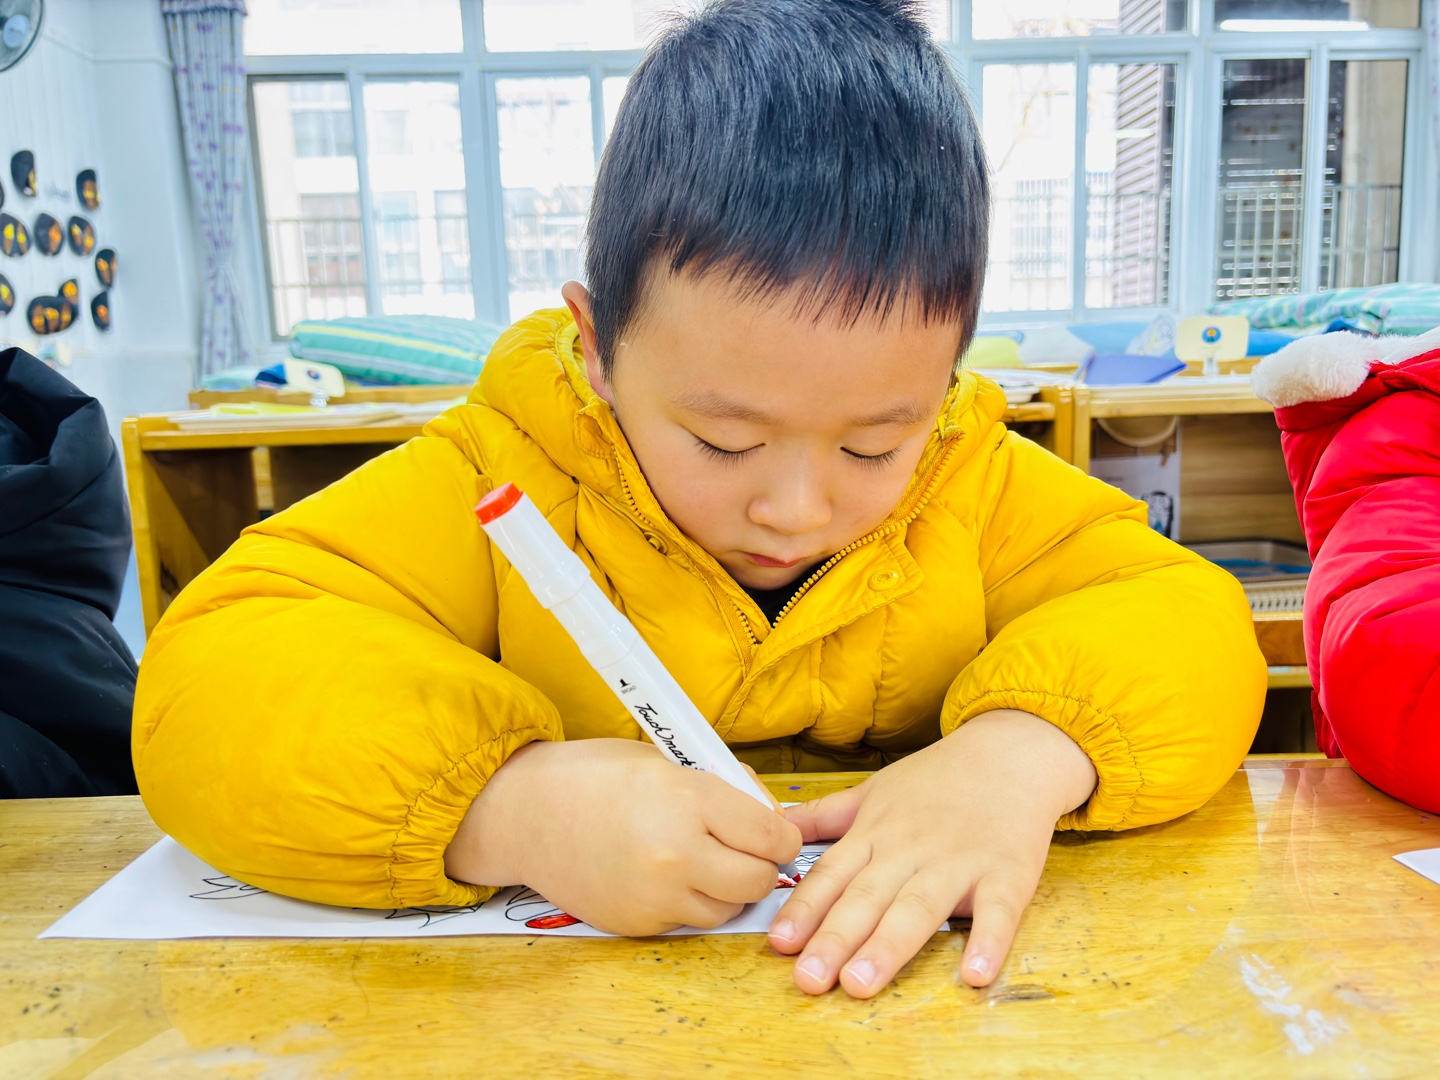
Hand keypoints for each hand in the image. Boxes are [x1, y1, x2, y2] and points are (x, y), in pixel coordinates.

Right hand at [444, 739, 801, 935]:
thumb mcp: (667, 761)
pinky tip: (664, 874)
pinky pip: (688, 921)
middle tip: (742, 848)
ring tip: (700, 860)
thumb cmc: (593, 776)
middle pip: (759, 881)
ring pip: (728, 908)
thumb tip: (772, 820)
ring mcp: (656, 896)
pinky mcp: (637, 924)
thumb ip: (724, 792)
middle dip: (760, 865)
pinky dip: (688, 902)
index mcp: (688, 801)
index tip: (774, 832)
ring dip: (727, 889)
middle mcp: (677, 855)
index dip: (781, 836)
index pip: (772, 837)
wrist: (524, 813)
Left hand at [768, 710, 1095, 997]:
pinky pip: (997, 913)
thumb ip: (825, 816)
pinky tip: (974, 975)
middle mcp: (910, 850)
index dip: (804, 909)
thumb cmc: (938, 778)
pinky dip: (987, 942)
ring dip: (888, 947)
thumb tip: (776, 829)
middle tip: (808, 979)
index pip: (832, 875)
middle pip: (867, 898)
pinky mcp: (1007, 875)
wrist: (1010, 752)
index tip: (778, 943)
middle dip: (834, 939)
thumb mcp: (874, 789)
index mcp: (876, 833)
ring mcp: (959, 863)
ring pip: (918, 909)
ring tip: (860, 983)